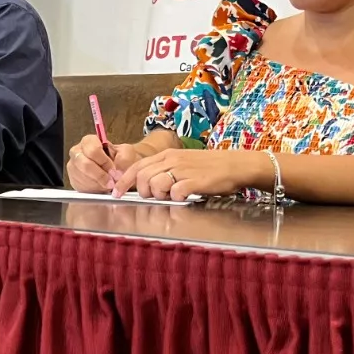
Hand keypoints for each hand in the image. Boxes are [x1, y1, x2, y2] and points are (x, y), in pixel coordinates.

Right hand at [66, 135, 143, 192]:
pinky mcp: (73, 179)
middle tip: (111, 182)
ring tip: (108, 184)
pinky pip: (81, 187)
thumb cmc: (120, 159)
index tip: (114, 171)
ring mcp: (73, 166)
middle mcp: (77, 152)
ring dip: (98, 184)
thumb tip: (116, 171)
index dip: (104, 162)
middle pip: (85, 164)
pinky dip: (94, 189)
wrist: (117, 170)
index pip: (92, 150)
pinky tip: (101, 187)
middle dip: (100, 175)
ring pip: (83, 178)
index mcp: (89, 141)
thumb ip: (123, 159)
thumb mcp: (127, 154)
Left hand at [114, 148, 265, 200]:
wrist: (236, 165)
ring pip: (155, 185)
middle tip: (156, 196)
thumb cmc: (210, 167)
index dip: (124, 181)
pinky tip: (186, 196)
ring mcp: (183, 170)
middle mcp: (172, 160)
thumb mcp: (183, 162)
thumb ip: (165, 169)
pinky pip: (175, 192)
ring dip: (160, 195)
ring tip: (173, 195)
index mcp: (167, 155)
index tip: (117, 192)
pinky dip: (177, 198)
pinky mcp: (194, 181)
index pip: (136, 166)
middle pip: (142, 177)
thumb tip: (146, 183)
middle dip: (143, 191)